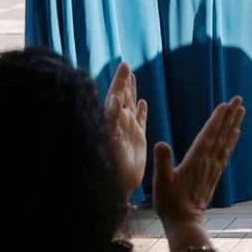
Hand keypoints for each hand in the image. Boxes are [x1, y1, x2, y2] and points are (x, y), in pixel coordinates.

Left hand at [103, 62, 148, 197]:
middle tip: (126, 66)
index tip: (124, 65)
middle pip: (122, 96)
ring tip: (132, 77)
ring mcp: (129, 130)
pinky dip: (142, 110)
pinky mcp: (137, 139)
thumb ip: (111, 120)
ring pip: (131, 105)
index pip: (115, 95)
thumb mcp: (108, 142)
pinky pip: (141, 120)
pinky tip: (143, 102)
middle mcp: (119, 123)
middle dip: (124, 82)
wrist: (117, 186)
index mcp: (112, 121)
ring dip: (132, 92)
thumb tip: (113, 98)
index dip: (119, 81)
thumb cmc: (110, 167)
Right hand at [152, 96, 242, 226]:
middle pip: (221, 135)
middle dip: (229, 116)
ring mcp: (213, 169)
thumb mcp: (160, 183)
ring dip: (233, 125)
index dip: (216, 119)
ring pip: (225, 142)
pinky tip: (234, 135)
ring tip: (241, 111)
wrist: (184, 223)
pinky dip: (231, 141)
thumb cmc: (169, 203)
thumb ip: (162, 163)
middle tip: (238, 99)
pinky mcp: (214, 175)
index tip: (225, 105)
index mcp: (195, 161)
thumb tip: (161, 143)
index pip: (208, 135)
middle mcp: (208, 163)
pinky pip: (225, 153)